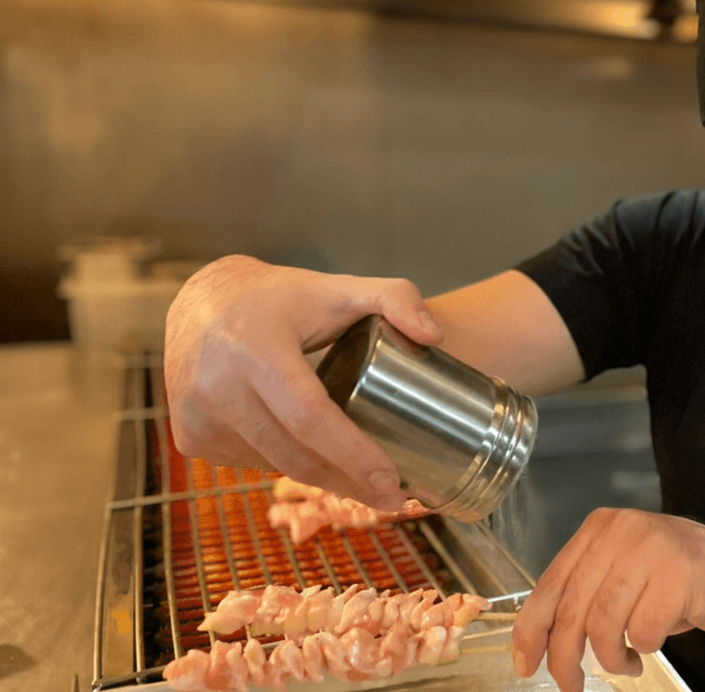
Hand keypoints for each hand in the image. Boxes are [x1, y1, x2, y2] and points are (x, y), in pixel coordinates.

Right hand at [163, 255, 442, 509]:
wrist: (203, 300)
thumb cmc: (282, 299)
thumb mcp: (340, 287)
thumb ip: (396, 297)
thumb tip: (434, 335)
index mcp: (256, 348)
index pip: (310, 418)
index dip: (354, 454)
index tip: (393, 480)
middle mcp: (216, 385)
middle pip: (295, 454)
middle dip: (349, 483)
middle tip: (392, 496)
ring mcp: (197, 414)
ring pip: (274, 465)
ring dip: (322, 481)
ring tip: (364, 485)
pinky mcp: (190, 435)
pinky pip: (251, 464)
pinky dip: (286, 467)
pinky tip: (316, 464)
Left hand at [510, 508, 704, 690]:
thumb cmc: (678, 579)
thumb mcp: (623, 573)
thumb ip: (585, 593)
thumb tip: (539, 640)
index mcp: (599, 528)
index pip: (549, 584)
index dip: (531, 631)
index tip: (525, 663)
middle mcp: (621, 531)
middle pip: (572, 609)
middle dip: (566, 657)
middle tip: (571, 685)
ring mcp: (652, 548)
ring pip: (604, 623)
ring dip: (610, 657)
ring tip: (626, 662)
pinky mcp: (680, 573)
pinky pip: (644, 630)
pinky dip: (646, 646)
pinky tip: (655, 641)